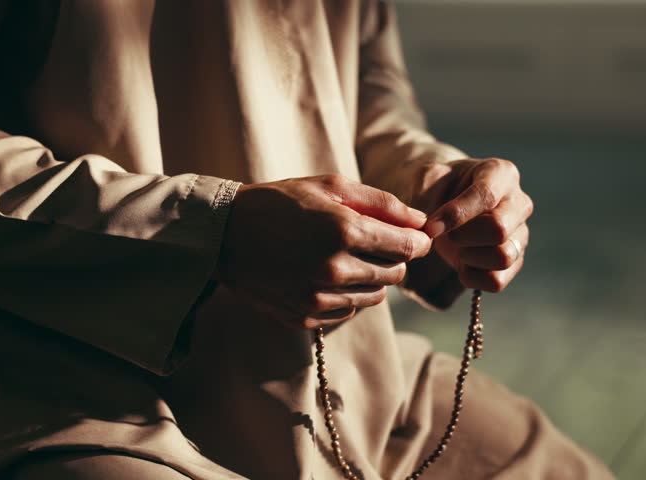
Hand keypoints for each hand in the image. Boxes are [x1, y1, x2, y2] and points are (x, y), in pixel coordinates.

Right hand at [218, 174, 431, 328]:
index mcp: (344, 231)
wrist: (224, 234)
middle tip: (373, 242)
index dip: (417, 241)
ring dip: (371, 277)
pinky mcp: (305, 317)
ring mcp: (318, 298)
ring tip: (346, 257)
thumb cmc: (280, 201)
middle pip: (396, 274)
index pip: (408, 247)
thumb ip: (382, 203)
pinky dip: (347, 296)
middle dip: (394, 258)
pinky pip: (348, 312)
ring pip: (375, 296)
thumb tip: (421, 221)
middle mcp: (334, 270)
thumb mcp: (330, 186)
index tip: (413, 235)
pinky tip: (326, 275)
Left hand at [412, 158, 532, 292]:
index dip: (456, 215)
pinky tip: (461, 264)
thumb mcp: (428, 177)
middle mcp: (518, 203)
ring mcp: (521, 234)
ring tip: (456, 247)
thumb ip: (426, 189)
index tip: (431, 227)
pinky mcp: (515, 261)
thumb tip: (432, 226)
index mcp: (501, 174)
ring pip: (503, 257)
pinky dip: (473, 278)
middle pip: (499, 229)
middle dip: (463, 237)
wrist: (446, 206)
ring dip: (469, 257)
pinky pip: (497, 281)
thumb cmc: (439, 187)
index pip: (486, 195)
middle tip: (446, 234)